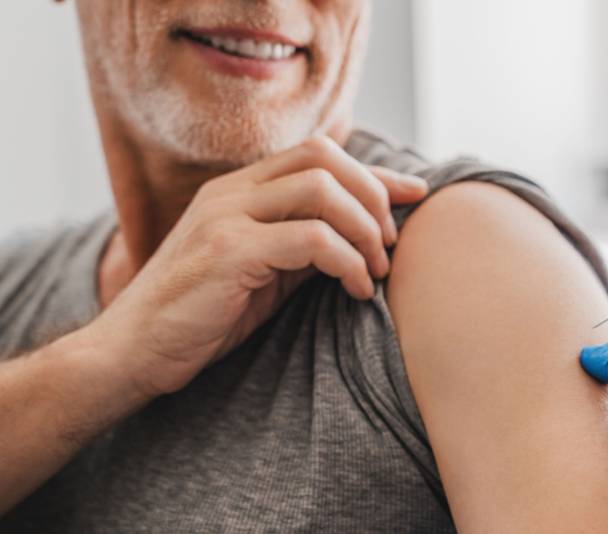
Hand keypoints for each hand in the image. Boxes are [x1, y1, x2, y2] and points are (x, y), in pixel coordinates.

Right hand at [92, 136, 427, 395]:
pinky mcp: (228, 251)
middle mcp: (233, 191)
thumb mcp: (265, 272)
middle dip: (373, 196)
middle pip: (324, 157)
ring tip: (377, 272)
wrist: (133, 352)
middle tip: (390, 246)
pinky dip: (349, 262)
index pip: (320, 155)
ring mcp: (227, 215)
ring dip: (365, 229)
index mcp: (241, 189)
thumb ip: (305, 244)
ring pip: (322, 189)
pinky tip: (358, 291)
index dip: (375, 173)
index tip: (416, 194)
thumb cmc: (203, 316)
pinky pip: (312, 238)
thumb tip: (366, 235)